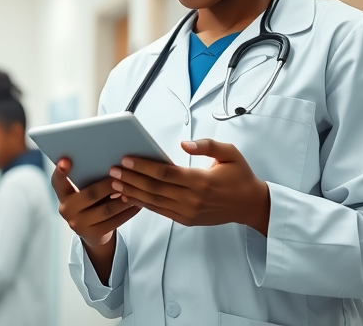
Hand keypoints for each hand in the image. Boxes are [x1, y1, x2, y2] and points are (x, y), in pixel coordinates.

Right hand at [51, 159, 139, 247]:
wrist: (93, 232)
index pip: (58, 181)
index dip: (61, 172)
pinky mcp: (93, 235)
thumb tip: (111, 166)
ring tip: (135, 190)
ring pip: (106, 209)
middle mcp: (66, 210)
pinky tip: (137, 204)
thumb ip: (89, 180)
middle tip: (122, 176)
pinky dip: (128, 212)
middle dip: (108, 185)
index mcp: (63, 195)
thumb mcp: (84, 192)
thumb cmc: (91, 203)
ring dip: (123, 199)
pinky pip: (115, 222)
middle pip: (90, 194)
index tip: (66, 160)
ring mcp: (78, 225)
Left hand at [110, 139, 270, 235]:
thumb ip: (207, 145)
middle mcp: (192, 199)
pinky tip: (128, 196)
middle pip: (154, 188)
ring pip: (154, 202)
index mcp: (201, 181)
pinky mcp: (185, 219)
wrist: (250, 205)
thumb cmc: (239, 176)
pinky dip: (142, 204)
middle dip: (131, 178)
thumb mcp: (230, 154)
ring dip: (132, 192)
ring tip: (114, 183)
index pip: (165, 173)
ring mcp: (188, 212)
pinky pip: (159, 211)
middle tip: (112, 169)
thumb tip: (184, 143)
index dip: (143, 166)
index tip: (126, 158)